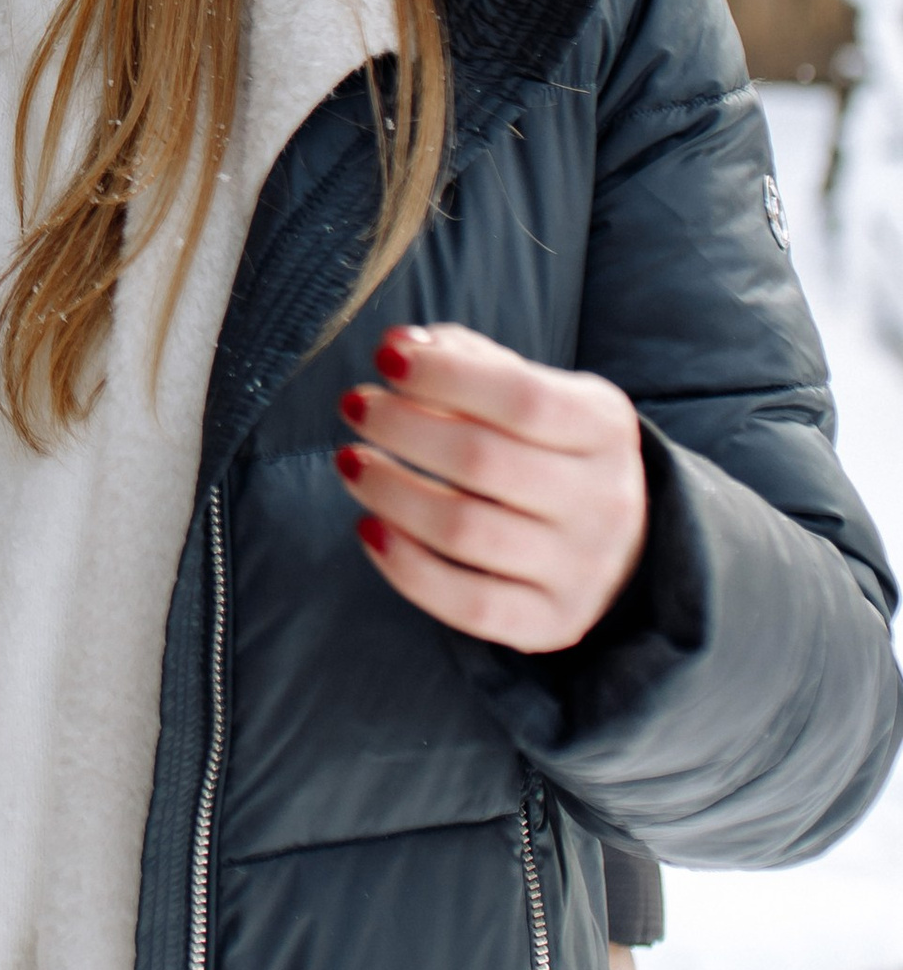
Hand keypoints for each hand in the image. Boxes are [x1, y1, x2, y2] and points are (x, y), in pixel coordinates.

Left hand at [335, 324, 647, 653]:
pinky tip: (369, 528)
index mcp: (605, 427)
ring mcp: (582, 569)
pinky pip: (468, 604)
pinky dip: (406, 567)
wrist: (618, 540)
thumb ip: (468, 360)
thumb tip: (401, 346)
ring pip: (465, 532)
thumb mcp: (532, 389)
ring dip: (390, 492)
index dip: (445, 375)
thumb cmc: (546, 446)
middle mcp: (604, 500)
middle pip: (483, 461)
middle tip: (353, 407)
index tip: (383, 358)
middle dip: (401, 428)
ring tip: (350, 462)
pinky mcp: (553, 623)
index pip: (521, 397)